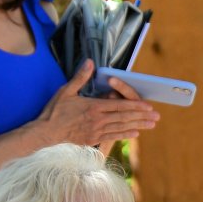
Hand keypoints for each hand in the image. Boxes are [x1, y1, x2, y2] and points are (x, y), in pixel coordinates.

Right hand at [33, 62, 158, 150]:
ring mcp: (96, 131)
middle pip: (124, 117)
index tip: (148, 106)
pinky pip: (113, 136)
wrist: (46, 132)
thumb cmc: (55, 111)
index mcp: (93, 107)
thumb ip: (80, 77)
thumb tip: (90, 62)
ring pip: (121, 128)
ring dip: (138, 126)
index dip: (135, 106)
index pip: (119, 106)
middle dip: (142, 117)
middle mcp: (98, 120)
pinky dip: (125, 134)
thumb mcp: (66, 91)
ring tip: (151, 125)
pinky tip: (135, 133)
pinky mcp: (93, 139)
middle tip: (156, 117)